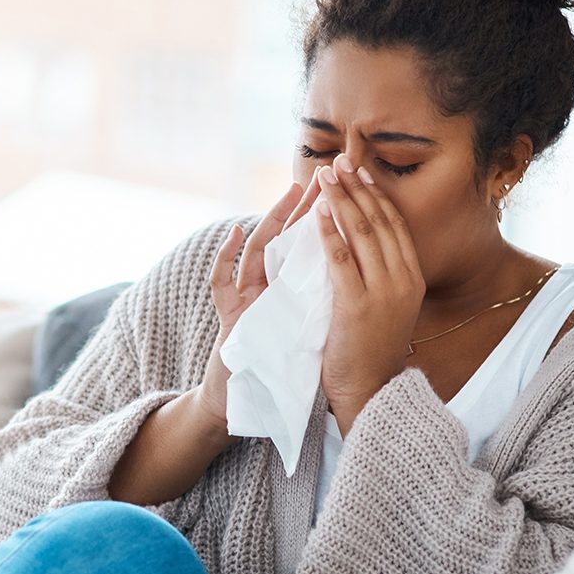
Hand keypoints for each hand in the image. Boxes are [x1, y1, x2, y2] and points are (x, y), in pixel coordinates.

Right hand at [193, 174, 323, 430]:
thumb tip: (353, 273)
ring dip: (269, 220)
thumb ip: (319, 296)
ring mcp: (244, 300)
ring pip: (254, 251)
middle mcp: (266, 289)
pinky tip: (233, 233)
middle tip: (319, 176)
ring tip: (285, 194)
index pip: (309, 247)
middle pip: (283, 239)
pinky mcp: (229, 317)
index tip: (345, 190)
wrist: (247, 398)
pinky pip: (220, 282)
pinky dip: (225, 256)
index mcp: (289, 290)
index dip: (326, 219)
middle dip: (301, 208)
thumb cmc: (279, 362)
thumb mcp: (308, 325)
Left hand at [315, 154, 424, 434]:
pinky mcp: (357, 304)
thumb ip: (382, 276)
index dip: (376, 195)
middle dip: (357, 188)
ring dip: (342, 199)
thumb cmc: (372, 351)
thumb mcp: (389, 308)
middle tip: (338, 162)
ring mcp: (383, 292)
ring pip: (362, 233)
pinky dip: (330, 230)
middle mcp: (404, 280)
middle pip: (379, 222)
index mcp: (413, 279)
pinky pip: (341, 258)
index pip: (395, 225)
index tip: (359, 172)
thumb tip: (366, 243)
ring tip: (325, 176)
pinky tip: (319, 211)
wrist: (370, 392)